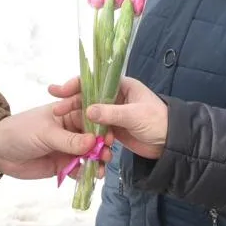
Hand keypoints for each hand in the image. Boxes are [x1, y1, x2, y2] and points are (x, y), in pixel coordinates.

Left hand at [0, 105, 99, 179]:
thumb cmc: (20, 132)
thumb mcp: (46, 133)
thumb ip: (69, 140)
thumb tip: (94, 142)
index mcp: (67, 113)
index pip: (90, 118)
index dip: (101, 127)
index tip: (110, 137)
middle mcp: (71, 130)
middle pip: (93, 138)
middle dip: (102, 147)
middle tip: (107, 156)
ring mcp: (67, 148)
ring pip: (88, 155)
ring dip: (96, 162)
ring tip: (100, 170)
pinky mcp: (62, 164)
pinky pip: (78, 169)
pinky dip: (85, 173)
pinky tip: (90, 177)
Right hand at [47, 75, 169, 159]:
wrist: (171, 144)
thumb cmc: (158, 122)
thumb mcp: (135, 115)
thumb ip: (111, 113)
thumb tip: (87, 111)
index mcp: (122, 85)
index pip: (95, 81)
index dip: (77, 84)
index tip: (61, 91)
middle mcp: (116, 97)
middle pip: (88, 96)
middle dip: (71, 102)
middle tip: (55, 109)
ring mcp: (114, 113)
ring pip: (90, 113)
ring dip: (76, 117)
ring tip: (59, 122)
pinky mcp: (113, 128)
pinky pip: (95, 128)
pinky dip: (86, 131)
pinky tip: (74, 135)